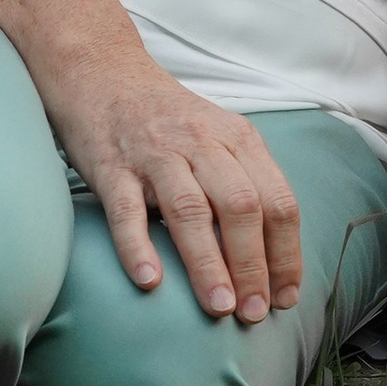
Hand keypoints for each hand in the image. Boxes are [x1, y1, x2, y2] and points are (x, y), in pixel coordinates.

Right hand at [37, 56, 303, 324]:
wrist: (101, 72)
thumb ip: (244, 184)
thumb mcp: (218, 137)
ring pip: (190, 211)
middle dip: (254, 266)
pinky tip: (150, 281)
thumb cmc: (166, 119)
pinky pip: (126, 210)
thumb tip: (271, 260)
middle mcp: (202, 143)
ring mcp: (155, 154)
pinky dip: (138, 247)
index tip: (286, 297)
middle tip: (254, 313)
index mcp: (237, 139)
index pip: (277, 200)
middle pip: (241, 207)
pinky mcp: (111, 165)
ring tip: (219, 308)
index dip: (286, 254)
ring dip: (209, 264)